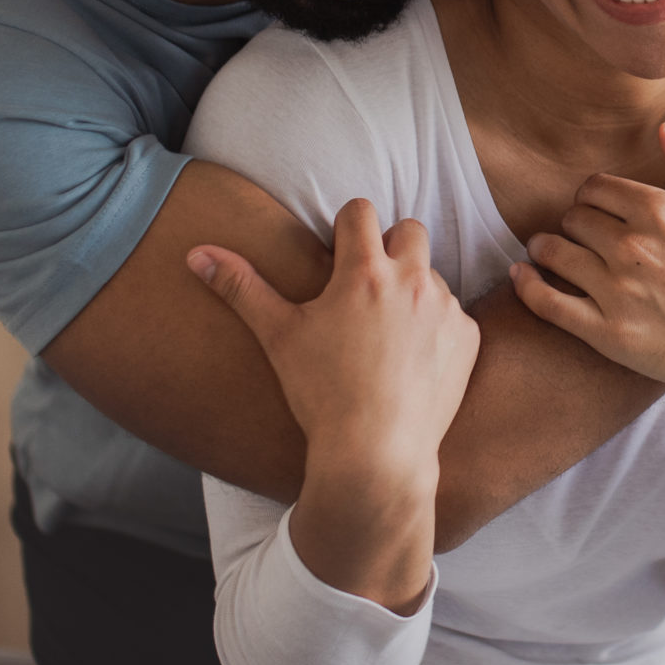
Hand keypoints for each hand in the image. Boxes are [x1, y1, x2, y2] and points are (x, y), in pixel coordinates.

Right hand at [189, 203, 477, 610]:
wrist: (376, 453)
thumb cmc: (322, 394)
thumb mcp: (278, 337)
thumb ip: (241, 287)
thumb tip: (197, 253)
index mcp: (364, 272)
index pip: (361, 211)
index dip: (345, 226)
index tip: (337, 253)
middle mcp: (412, 281)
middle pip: (409, 230)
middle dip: (388, 246)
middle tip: (364, 287)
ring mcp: (446, 309)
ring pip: (431, 275)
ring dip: (412, 290)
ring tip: (385, 332)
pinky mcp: (467, 338)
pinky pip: (454, 315)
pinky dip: (435, 328)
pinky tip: (411, 360)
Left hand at [512, 122, 664, 391]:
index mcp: (662, 210)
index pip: (595, 187)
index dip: (594, 196)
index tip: (599, 209)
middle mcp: (633, 246)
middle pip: (573, 217)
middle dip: (576, 222)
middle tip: (582, 236)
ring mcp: (617, 291)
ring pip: (552, 252)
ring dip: (546, 248)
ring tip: (549, 253)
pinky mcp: (606, 333)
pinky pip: (546, 302)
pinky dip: (526, 285)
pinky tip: (522, 276)